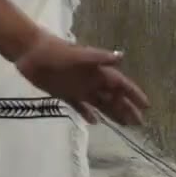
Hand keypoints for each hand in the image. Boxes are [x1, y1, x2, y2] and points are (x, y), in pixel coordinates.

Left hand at [14, 33, 148, 124]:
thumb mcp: (76, 54)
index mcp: (96, 70)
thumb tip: (121, 56)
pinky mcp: (63, 93)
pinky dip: (87, 114)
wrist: (29, 51)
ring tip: (126, 125)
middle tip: (140, 124)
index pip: (120, 84)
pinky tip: (95, 123)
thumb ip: (98, 57)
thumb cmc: (54, 51)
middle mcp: (90, 80)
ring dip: (112, 113)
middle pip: (113, 96)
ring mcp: (77, 87)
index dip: (133, 94)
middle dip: (126, 108)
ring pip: (99, 103)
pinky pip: (79, 106)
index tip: (146, 106)